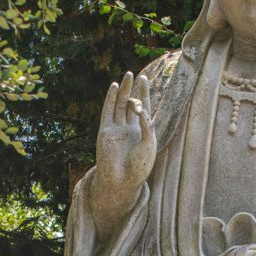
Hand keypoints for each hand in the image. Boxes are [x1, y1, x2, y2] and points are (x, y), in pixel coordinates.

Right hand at [96, 72, 155, 190]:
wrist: (122, 181)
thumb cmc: (139, 166)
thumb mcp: (149, 143)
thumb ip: (147, 124)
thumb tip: (141, 107)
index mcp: (142, 132)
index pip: (144, 108)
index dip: (144, 93)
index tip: (145, 79)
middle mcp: (129, 129)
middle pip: (131, 104)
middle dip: (134, 89)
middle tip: (137, 75)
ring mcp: (117, 129)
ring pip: (120, 105)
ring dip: (123, 90)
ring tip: (127, 75)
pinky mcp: (105, 131)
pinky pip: (108, 111)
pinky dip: (110, 98)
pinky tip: (114, 87)